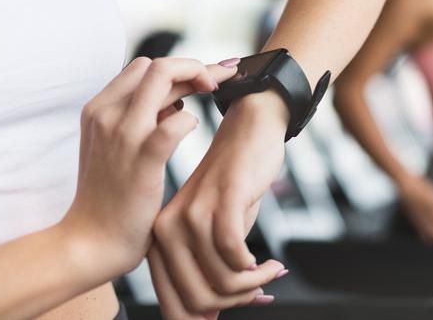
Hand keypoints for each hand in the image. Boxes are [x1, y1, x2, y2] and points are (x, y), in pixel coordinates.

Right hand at [59, 57, 237, 277]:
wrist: (91, 242)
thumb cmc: (112, 199)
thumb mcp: (117, 149)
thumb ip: (140, 121)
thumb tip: (174, 102)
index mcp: (98, 109)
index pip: (142, 66)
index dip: (177, 68)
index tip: (202, 80)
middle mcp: (107, 114)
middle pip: (157, 65)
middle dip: (195, 67)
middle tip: (219, 81)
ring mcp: (123, 134)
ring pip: (164, 77)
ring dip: (199, 80)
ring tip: (215, 94)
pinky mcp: (143, 158)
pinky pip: (176, 122)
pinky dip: (192, 120)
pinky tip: (195, 129)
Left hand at [149, 90, 288, 318]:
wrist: (250, 130)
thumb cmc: (235, 185)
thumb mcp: (218, 232)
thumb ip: (208, 271)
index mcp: (160, 239)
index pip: (175, 305)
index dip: (207, 317)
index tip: (243, 304)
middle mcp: (167, 229)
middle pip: (199, 301)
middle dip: (237, 304)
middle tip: (262, 291)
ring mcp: (192, 215)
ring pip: (223, 283)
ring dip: (255, 285)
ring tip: (272, 271)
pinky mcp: (220, 203)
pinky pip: (237, 257)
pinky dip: (258, 268)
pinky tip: (272, 262)